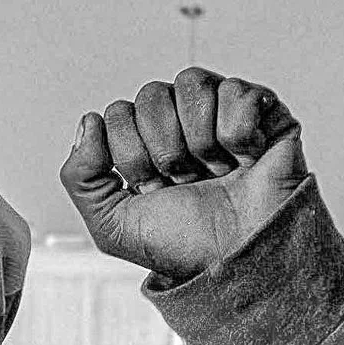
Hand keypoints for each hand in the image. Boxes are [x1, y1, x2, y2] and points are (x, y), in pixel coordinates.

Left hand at [59, 69, 306, 283]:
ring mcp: (220, 110)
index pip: (117, 114)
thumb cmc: (183, 245)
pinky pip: (236, 90)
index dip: (132, 157)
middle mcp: (180, 121)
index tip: (154, 191)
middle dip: (164, 149)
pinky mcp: (263, 108)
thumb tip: (89, 122)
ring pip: (190, 83)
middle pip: (150, 95)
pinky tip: (245, 160)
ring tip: (216, 172)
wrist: (238, 261)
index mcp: (144, 142)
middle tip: (185, 182)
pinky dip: (238, 135)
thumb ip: (80, 178)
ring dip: (199, 140)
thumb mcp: (113, 226)